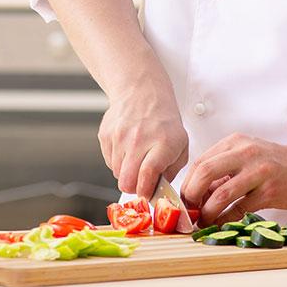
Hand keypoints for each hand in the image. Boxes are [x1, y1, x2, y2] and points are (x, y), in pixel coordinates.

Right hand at [99, 82, 188, 198]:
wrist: (141, 92)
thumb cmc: (163, 121)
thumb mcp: (181, 144)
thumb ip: (172, 170)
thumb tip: (158, 190)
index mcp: (162, 143)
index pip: (148, 174)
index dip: (145, 191)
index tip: (147, 194)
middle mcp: (139, 139)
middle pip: (127, 180)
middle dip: (134, 188)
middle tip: (141, 183)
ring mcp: (119, 137)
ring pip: (117, 174)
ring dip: (126, 173)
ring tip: (136, 160)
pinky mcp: (105, 135)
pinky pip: (109, 161)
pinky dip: (118, 161)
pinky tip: (127, 149)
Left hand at [181, 134, 286, 225]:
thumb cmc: (278, 163)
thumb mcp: (248, 156)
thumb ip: (224, 169)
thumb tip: (198, 193)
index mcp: (235, 143)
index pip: (200, 162)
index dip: (187, 184)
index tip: (183, 201)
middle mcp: (245, 153)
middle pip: (204, 173)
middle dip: (191, 196)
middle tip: (189, 211)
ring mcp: (258, 171)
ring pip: (221, 193)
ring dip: (208, 212)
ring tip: (204, 221)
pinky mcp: (270, 190)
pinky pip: (240, 208)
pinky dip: (227, 219)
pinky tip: (223, 224)